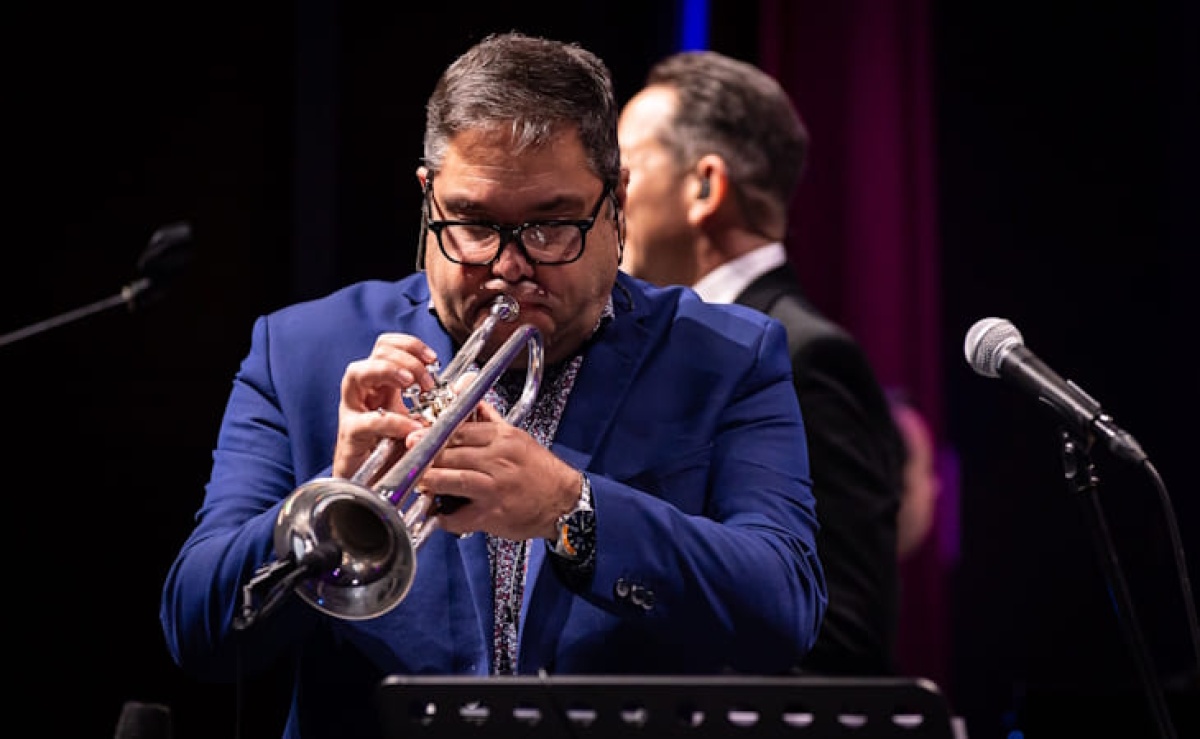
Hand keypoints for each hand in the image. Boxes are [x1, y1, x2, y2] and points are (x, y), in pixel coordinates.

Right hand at [333, 333, 440, 478]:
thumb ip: (445, 403)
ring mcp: (353, 411)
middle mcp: (366, 392)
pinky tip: (409, 428)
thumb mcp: (425, 423)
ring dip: (387, 371)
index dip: (410, 345)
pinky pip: (365, 421)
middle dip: (405, 358)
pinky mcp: (350, 436)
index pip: (389, 346)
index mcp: (384, 385)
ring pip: (357, 373)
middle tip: (427, 379)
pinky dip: (390, 422)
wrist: (377, 488)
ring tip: (409, 382)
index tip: (432, 359)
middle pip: (376, 352)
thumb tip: (468, 380)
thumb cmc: (398, 453)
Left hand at [409, 400, 580, 540]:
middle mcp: (498, 460)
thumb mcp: (519, 439)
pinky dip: (445, 517)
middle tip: (409, 460)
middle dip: (426, 457)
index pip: (459, 430)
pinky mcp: (493, 513)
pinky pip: (460, 516)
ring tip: (419, 483)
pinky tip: (440, 515)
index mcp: (503, 438)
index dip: (434, 434)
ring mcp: (495, 487)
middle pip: (451, 452)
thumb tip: (472, 402)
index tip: (418, 437)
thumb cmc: (542, 472)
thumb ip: (491, 421)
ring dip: (430, 481)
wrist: (565, 502)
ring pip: (453, 479)